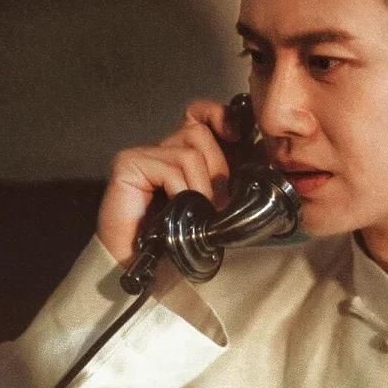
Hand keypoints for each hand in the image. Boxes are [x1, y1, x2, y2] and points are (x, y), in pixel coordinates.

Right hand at [97, 99, 239, 266]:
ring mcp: (143, 155)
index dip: (219, 116)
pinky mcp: (128, 164)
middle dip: (218, 170)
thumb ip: (229, 180)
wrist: (146, 273)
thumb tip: (258, 157)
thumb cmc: (179, 245)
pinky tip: (176, 209)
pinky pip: (170, 166)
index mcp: (182, 156)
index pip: (200, 115)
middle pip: (200, 132)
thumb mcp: (215, 207)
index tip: (237, 135)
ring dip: (201, 186)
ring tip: (198, 213)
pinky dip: (181, 190)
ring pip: (189, 150)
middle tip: (217, 204)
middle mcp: (161, 150)